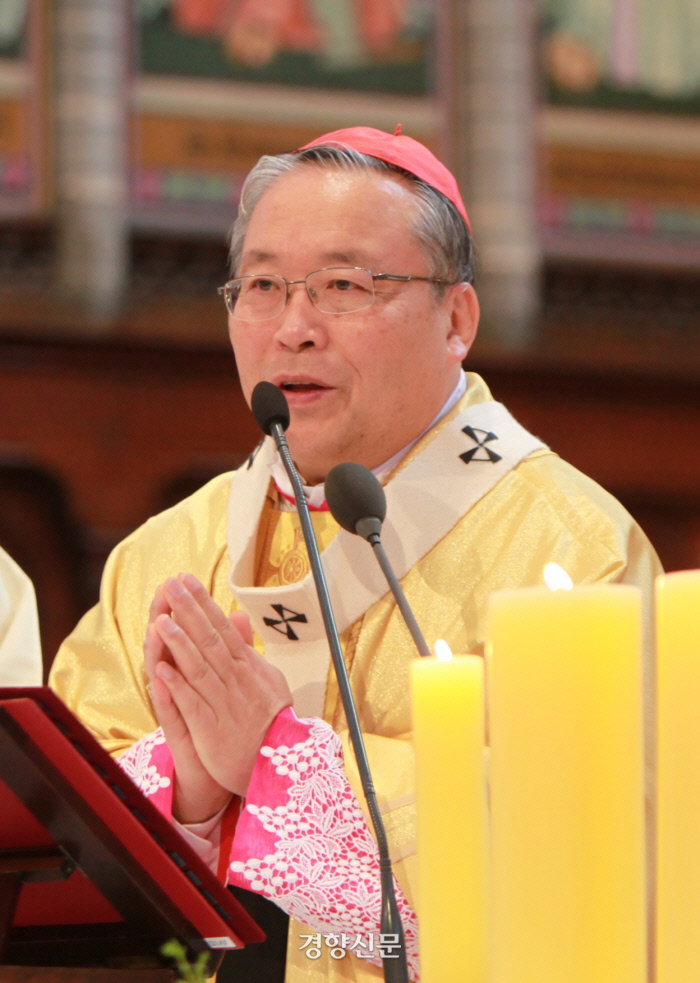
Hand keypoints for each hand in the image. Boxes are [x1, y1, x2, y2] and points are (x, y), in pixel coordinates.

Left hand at [149, 574, 292, 820]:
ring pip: (200, 668)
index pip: (222, 628)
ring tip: (161, 620)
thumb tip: (238, 615)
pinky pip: (193, 705)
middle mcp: (236, 680)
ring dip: (180, 644)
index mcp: (248, 666)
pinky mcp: (211, 730)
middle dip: (189, 611)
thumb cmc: (269, 720)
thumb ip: (247, 648)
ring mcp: (224, 704)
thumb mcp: (266, 678)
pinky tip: (160, 670)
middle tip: (171, 584)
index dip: (203, 603)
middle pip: (210, 640)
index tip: (186, 580)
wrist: (278, 765)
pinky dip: (177, 687)